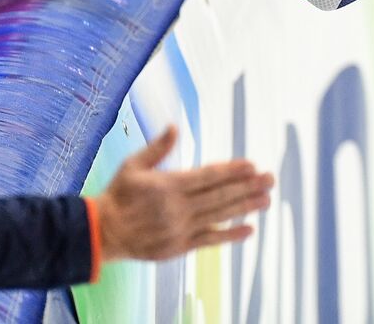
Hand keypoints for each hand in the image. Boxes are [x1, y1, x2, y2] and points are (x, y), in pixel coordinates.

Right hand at [96, 126, 273, 261]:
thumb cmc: (119, 195)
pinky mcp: (179, 247)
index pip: (208, 176)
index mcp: (169, 185)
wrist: (102, 233)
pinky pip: (210, 241)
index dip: (232, 170)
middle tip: (270, 179)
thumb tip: (174, 127)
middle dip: (248, 186)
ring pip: (219, 216)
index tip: (252, 165)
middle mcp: (178, 208)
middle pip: (220, 195)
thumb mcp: (133, 165)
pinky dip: (230, 235)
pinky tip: (248, 229)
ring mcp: (181, 229)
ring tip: (266, 200)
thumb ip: (157, 148)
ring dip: (245, 207)